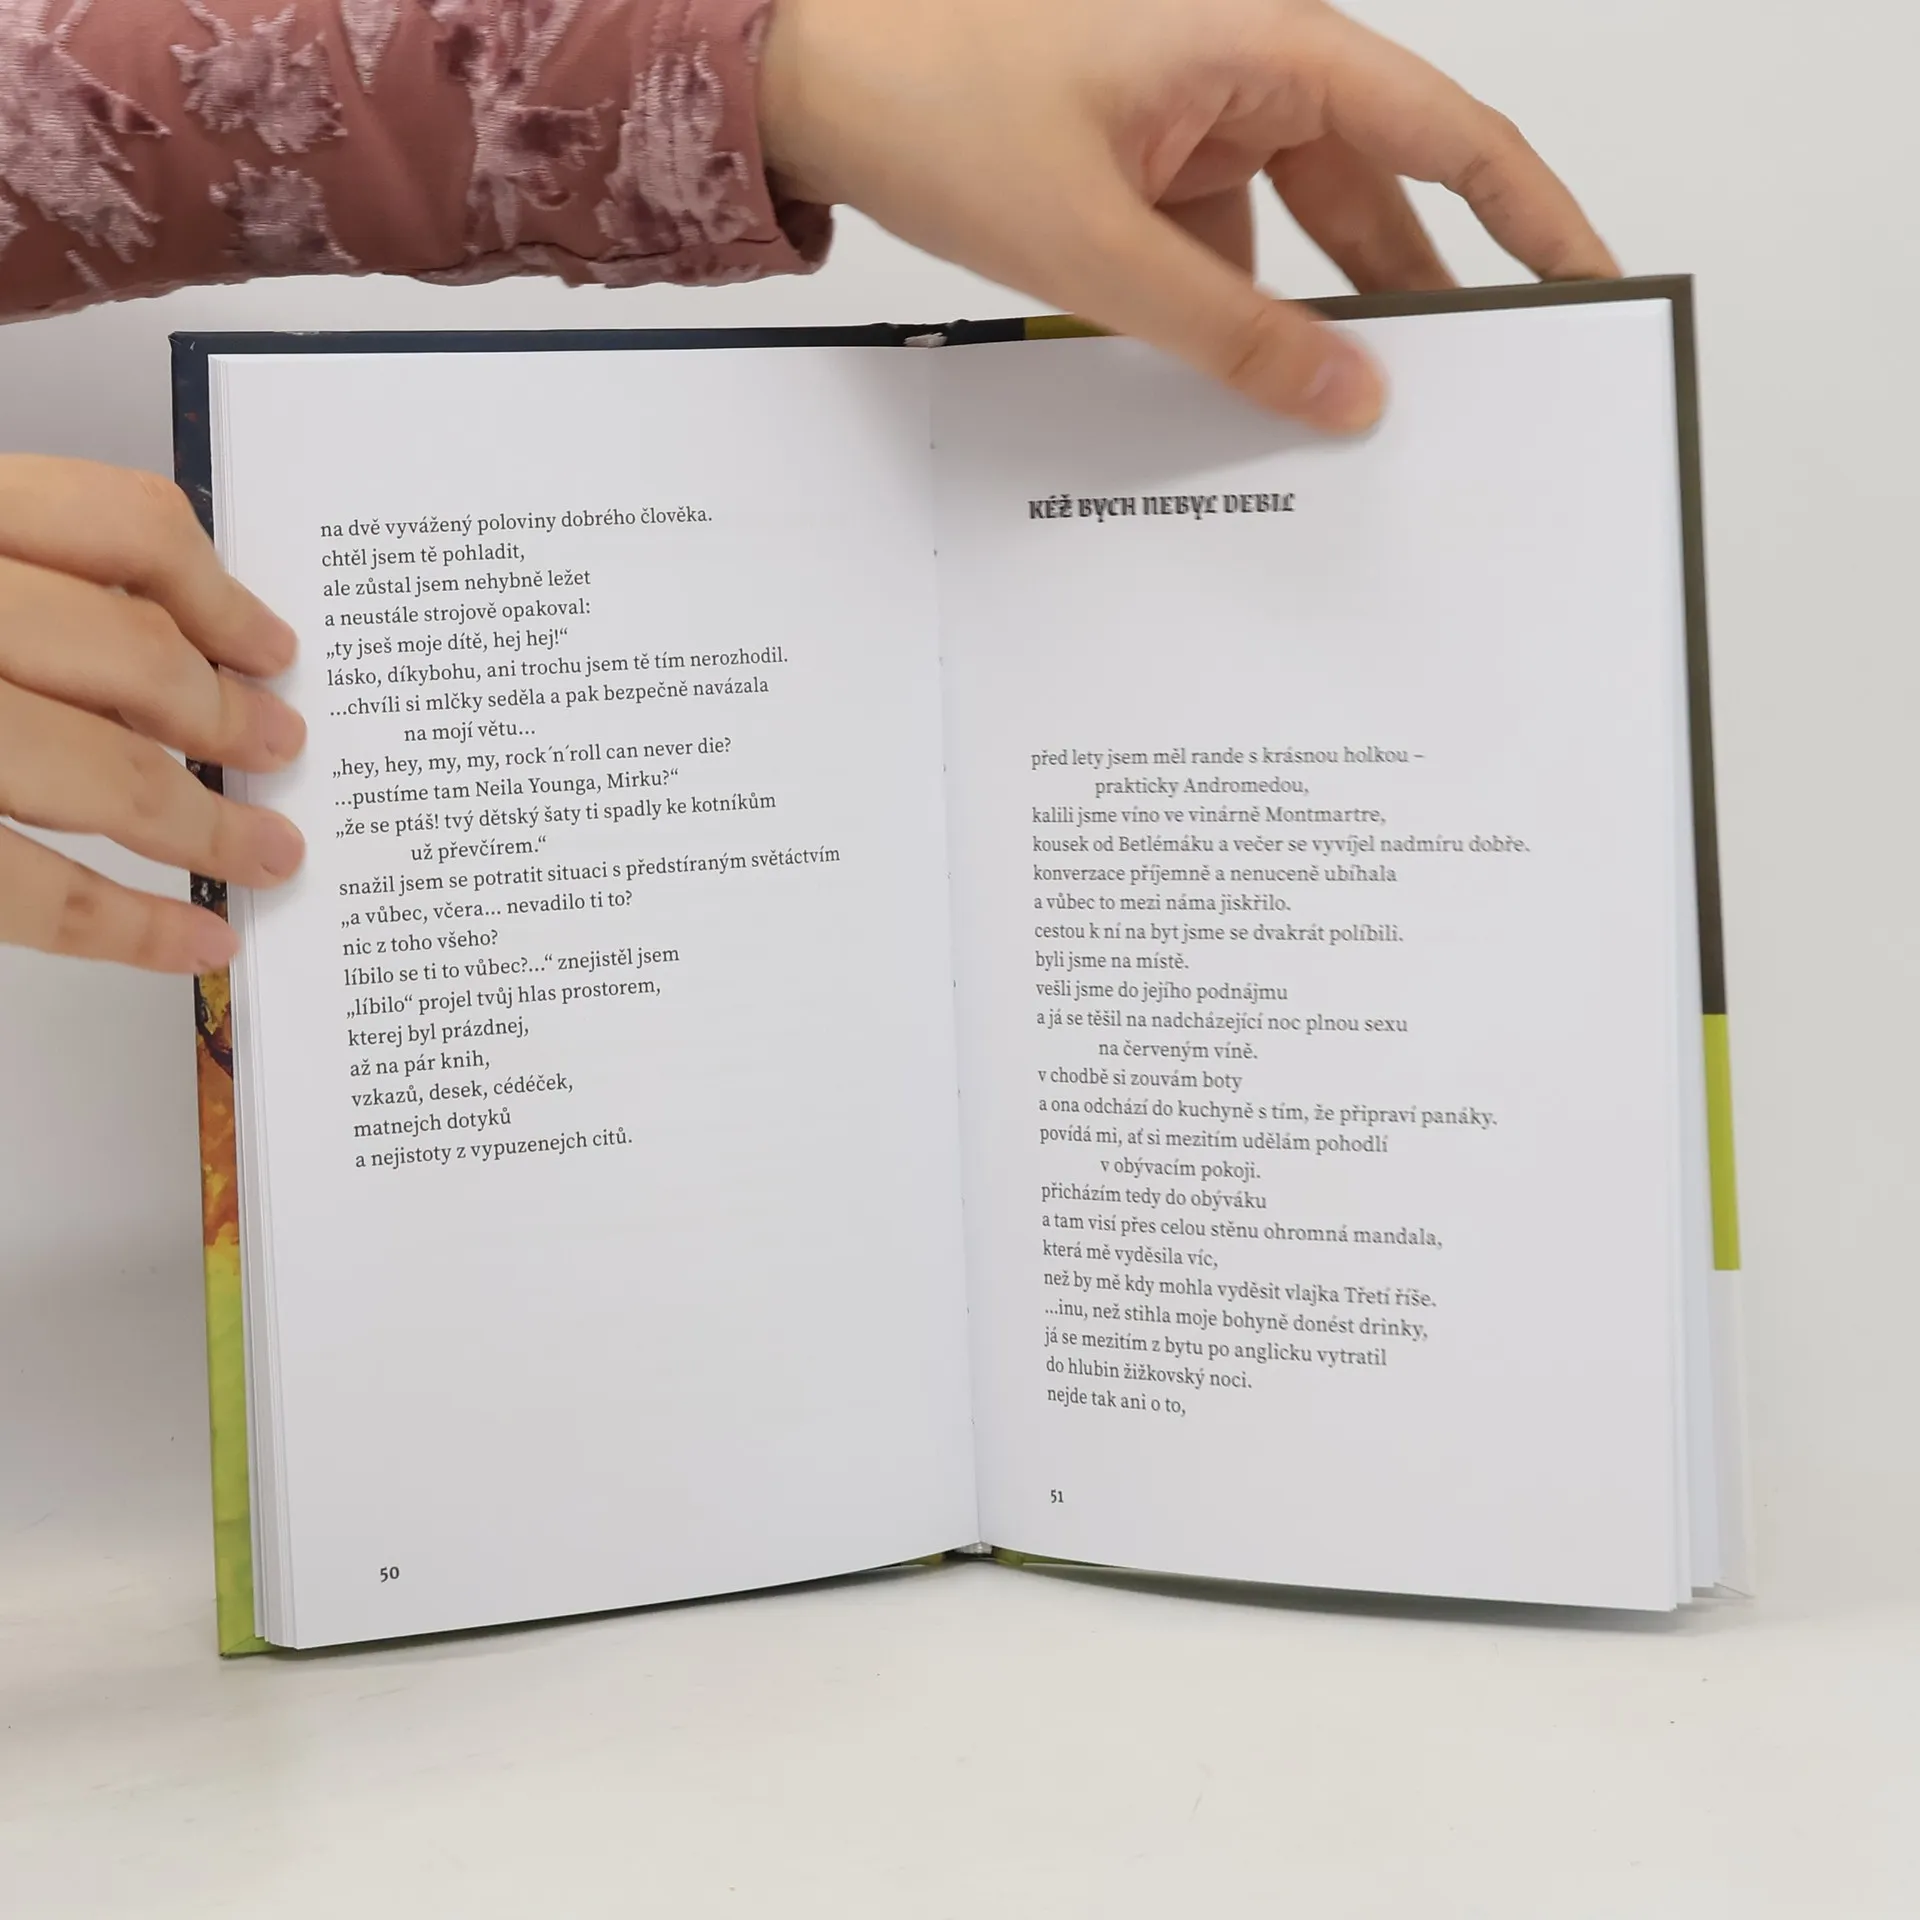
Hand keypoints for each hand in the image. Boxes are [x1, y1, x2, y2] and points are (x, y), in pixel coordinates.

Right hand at [0, 458, 305, 972]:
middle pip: (126, 651)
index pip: (118, 524)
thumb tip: (181, 656)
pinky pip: (32, 893)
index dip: (217, 593)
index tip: (274, 650)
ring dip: (207, 828)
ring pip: (100, 775)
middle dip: (224, 713)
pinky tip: (195, 943)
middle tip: (284, 752)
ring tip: (273, 857)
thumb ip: (33, 588)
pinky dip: (128, 928)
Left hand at [759, 0, 1617, 429]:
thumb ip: (1234, 333)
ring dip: (1322, 315)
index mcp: (1265, 47)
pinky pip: (1228, 242)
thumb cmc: (939, 109)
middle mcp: (1248, 68)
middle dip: (1427, 293)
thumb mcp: (1102, 250)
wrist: (816, 83)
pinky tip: (1245, 388)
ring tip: (1365, 415)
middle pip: (1381, 192)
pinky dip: (1239, 311)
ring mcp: (1197, 114)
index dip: (1533, 213)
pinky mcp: (1149, 158)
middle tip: (1483, 392)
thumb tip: (1346, 398)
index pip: (1447, 134)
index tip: (1591, 283)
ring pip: (1302, 226)